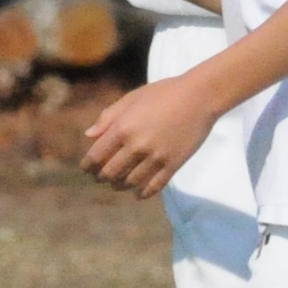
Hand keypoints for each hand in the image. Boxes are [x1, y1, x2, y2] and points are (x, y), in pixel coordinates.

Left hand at [79, 76, 217, 197]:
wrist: (200, 96)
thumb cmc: (163, 93)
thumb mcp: (131, 99)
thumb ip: (108, 117)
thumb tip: (89, 136)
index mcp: (123, 128)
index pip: (96, 156)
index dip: (88, 166)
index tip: (86, 169)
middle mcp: (137, 145)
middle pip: (110, 173)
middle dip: (101, 178)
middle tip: (100, 178)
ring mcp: (156, 157)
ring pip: (130, 183)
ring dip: (119, 186)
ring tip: (117, 184)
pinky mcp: (173, 165)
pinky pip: (154, 186)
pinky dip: (143, 194)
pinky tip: (137, 194)